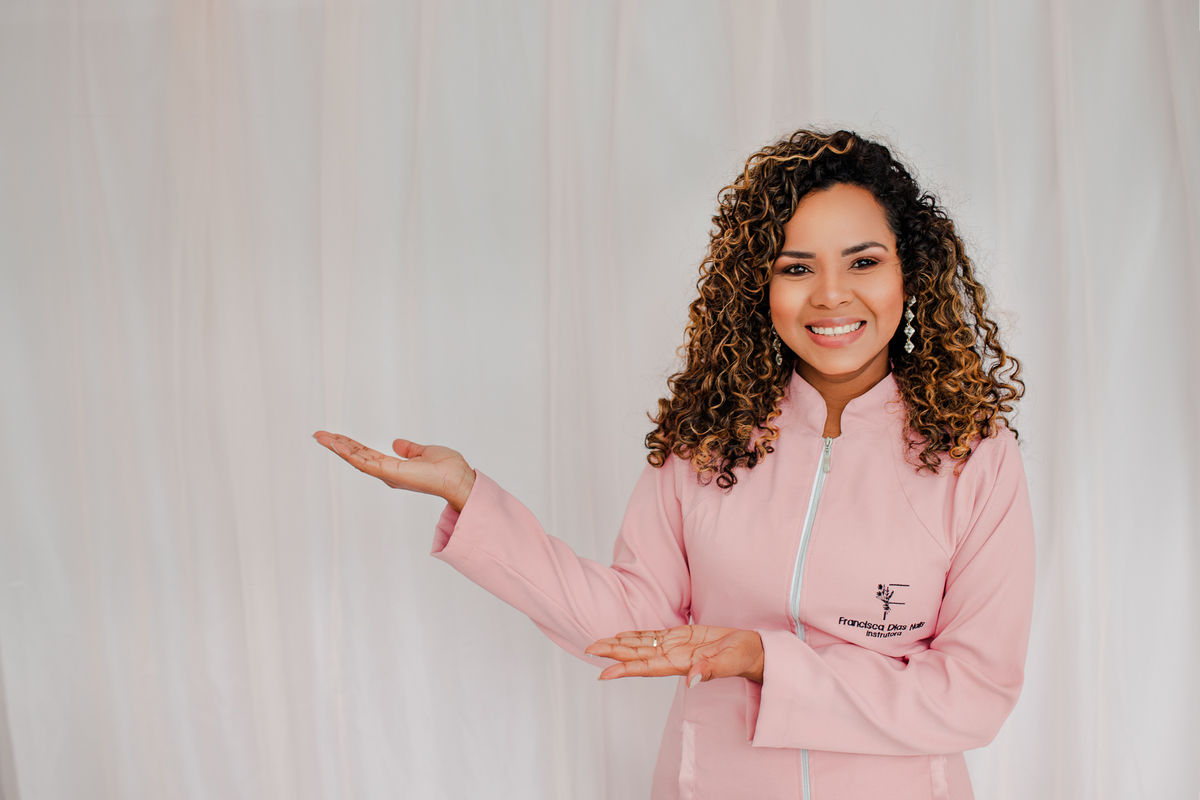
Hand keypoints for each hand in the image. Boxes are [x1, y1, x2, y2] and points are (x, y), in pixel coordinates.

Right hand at [312, 431, 475, 511]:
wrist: (458, 479)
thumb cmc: (448, 469)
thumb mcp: (426, 452)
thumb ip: (410, 449)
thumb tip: (397, 443)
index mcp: (394, 468)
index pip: (366, 454)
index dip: (351, 445)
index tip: (336, 436)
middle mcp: (387, 473)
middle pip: (356, 457)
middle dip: (337, 446)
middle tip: (319, 435)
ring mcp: (387, 474)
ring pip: (356, 459)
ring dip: (338, 448)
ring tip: (321, 437)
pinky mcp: (390, 473)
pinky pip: (365, 463)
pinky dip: (350, 454)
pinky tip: (337, 445)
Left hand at [585, 625, 764, 686]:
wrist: (753, 650)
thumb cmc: (744, 657)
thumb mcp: (730, 662)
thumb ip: (710, 671)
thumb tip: (691, 680)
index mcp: (681, 665)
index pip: (646, 668)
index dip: (624, 669)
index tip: (603, 673)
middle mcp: (673, 657)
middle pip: (637, 655)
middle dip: (613, 653)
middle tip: (587, 648)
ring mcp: (675, 647)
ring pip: (641, 646)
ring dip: (619, 644)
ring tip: (597, 643)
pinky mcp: (681, 637)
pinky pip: (653, 636)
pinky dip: (636, 636)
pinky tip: (622, 635)